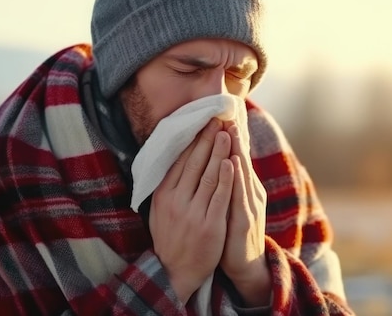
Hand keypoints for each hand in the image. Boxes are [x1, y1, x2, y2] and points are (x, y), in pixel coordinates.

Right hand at [149, 118, 233, 303]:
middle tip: (216, 119)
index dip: (191, 140)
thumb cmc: (171, 237)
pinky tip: (231, 162)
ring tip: (226, 133)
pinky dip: (226, 178)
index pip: (179, 161)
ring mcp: (193, 213)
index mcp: (163, 195)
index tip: (201, 122)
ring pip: (207, 175)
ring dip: (218, 152)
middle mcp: (175, 201)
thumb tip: (171, 159)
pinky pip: (219, 196)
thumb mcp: (160, 210)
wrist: (176, 272)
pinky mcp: (210, 225)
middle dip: (206, 139)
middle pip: (193, 163)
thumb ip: (166, 186)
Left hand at [220, 121, 271, 306]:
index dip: (234, 133)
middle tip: (229, 108)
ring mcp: (250, 204)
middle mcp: (250, 191)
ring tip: (231, 127)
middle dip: (236, 133)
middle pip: (242, 156)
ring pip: (242, 170)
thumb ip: (226, 182)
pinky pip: (239, 194)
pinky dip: (236, 177)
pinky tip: (232, 163)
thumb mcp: (230, 203)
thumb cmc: (233, 233)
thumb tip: (217, 159)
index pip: (238, 154)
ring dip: (237, 148)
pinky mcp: (245, 219)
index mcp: (245, 186)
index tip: (227, 110)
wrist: (247, 266)